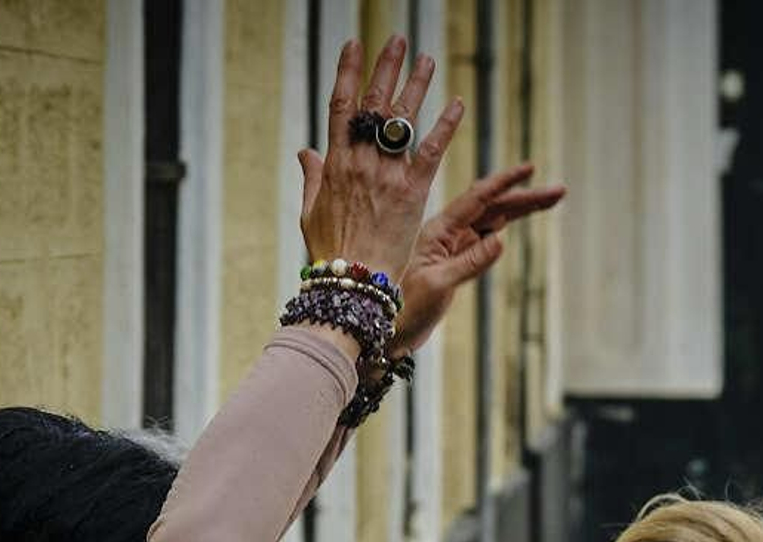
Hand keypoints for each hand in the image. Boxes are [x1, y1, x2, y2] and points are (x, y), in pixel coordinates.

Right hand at [297, 36, 462, 279]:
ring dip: (417, 86)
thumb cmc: (329, 252)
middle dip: (386, 67)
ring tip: (427, 60)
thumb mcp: (310, 212)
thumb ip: (312, 177)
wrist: (353, 280)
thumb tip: (306, 151)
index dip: (348, 72)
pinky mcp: (413, 192)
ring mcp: (388, 175)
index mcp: (335, 164)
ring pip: (404, 120)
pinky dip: (445, 125)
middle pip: (374, 104)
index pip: (341, 106)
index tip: (354, 45)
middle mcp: (361, 162)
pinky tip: (456, 103)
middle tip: (398, 40)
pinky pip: (432, 151)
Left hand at [385, 164, 564, 356]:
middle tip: (559, 190)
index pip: (478, 199)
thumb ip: (469, 264)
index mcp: (439, 231)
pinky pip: (484, 239)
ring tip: (552, 199)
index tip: (530, 168)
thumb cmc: (402, 309)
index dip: (505, 182)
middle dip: (525, 197)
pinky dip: (505, 226)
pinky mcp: (455, 262)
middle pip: (492, 207)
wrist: (385, 330)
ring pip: (492, 220)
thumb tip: (502, 240)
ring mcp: (452, 247)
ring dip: (521, 209)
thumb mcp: (437, 286)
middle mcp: (447, 234)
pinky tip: (521, 216)